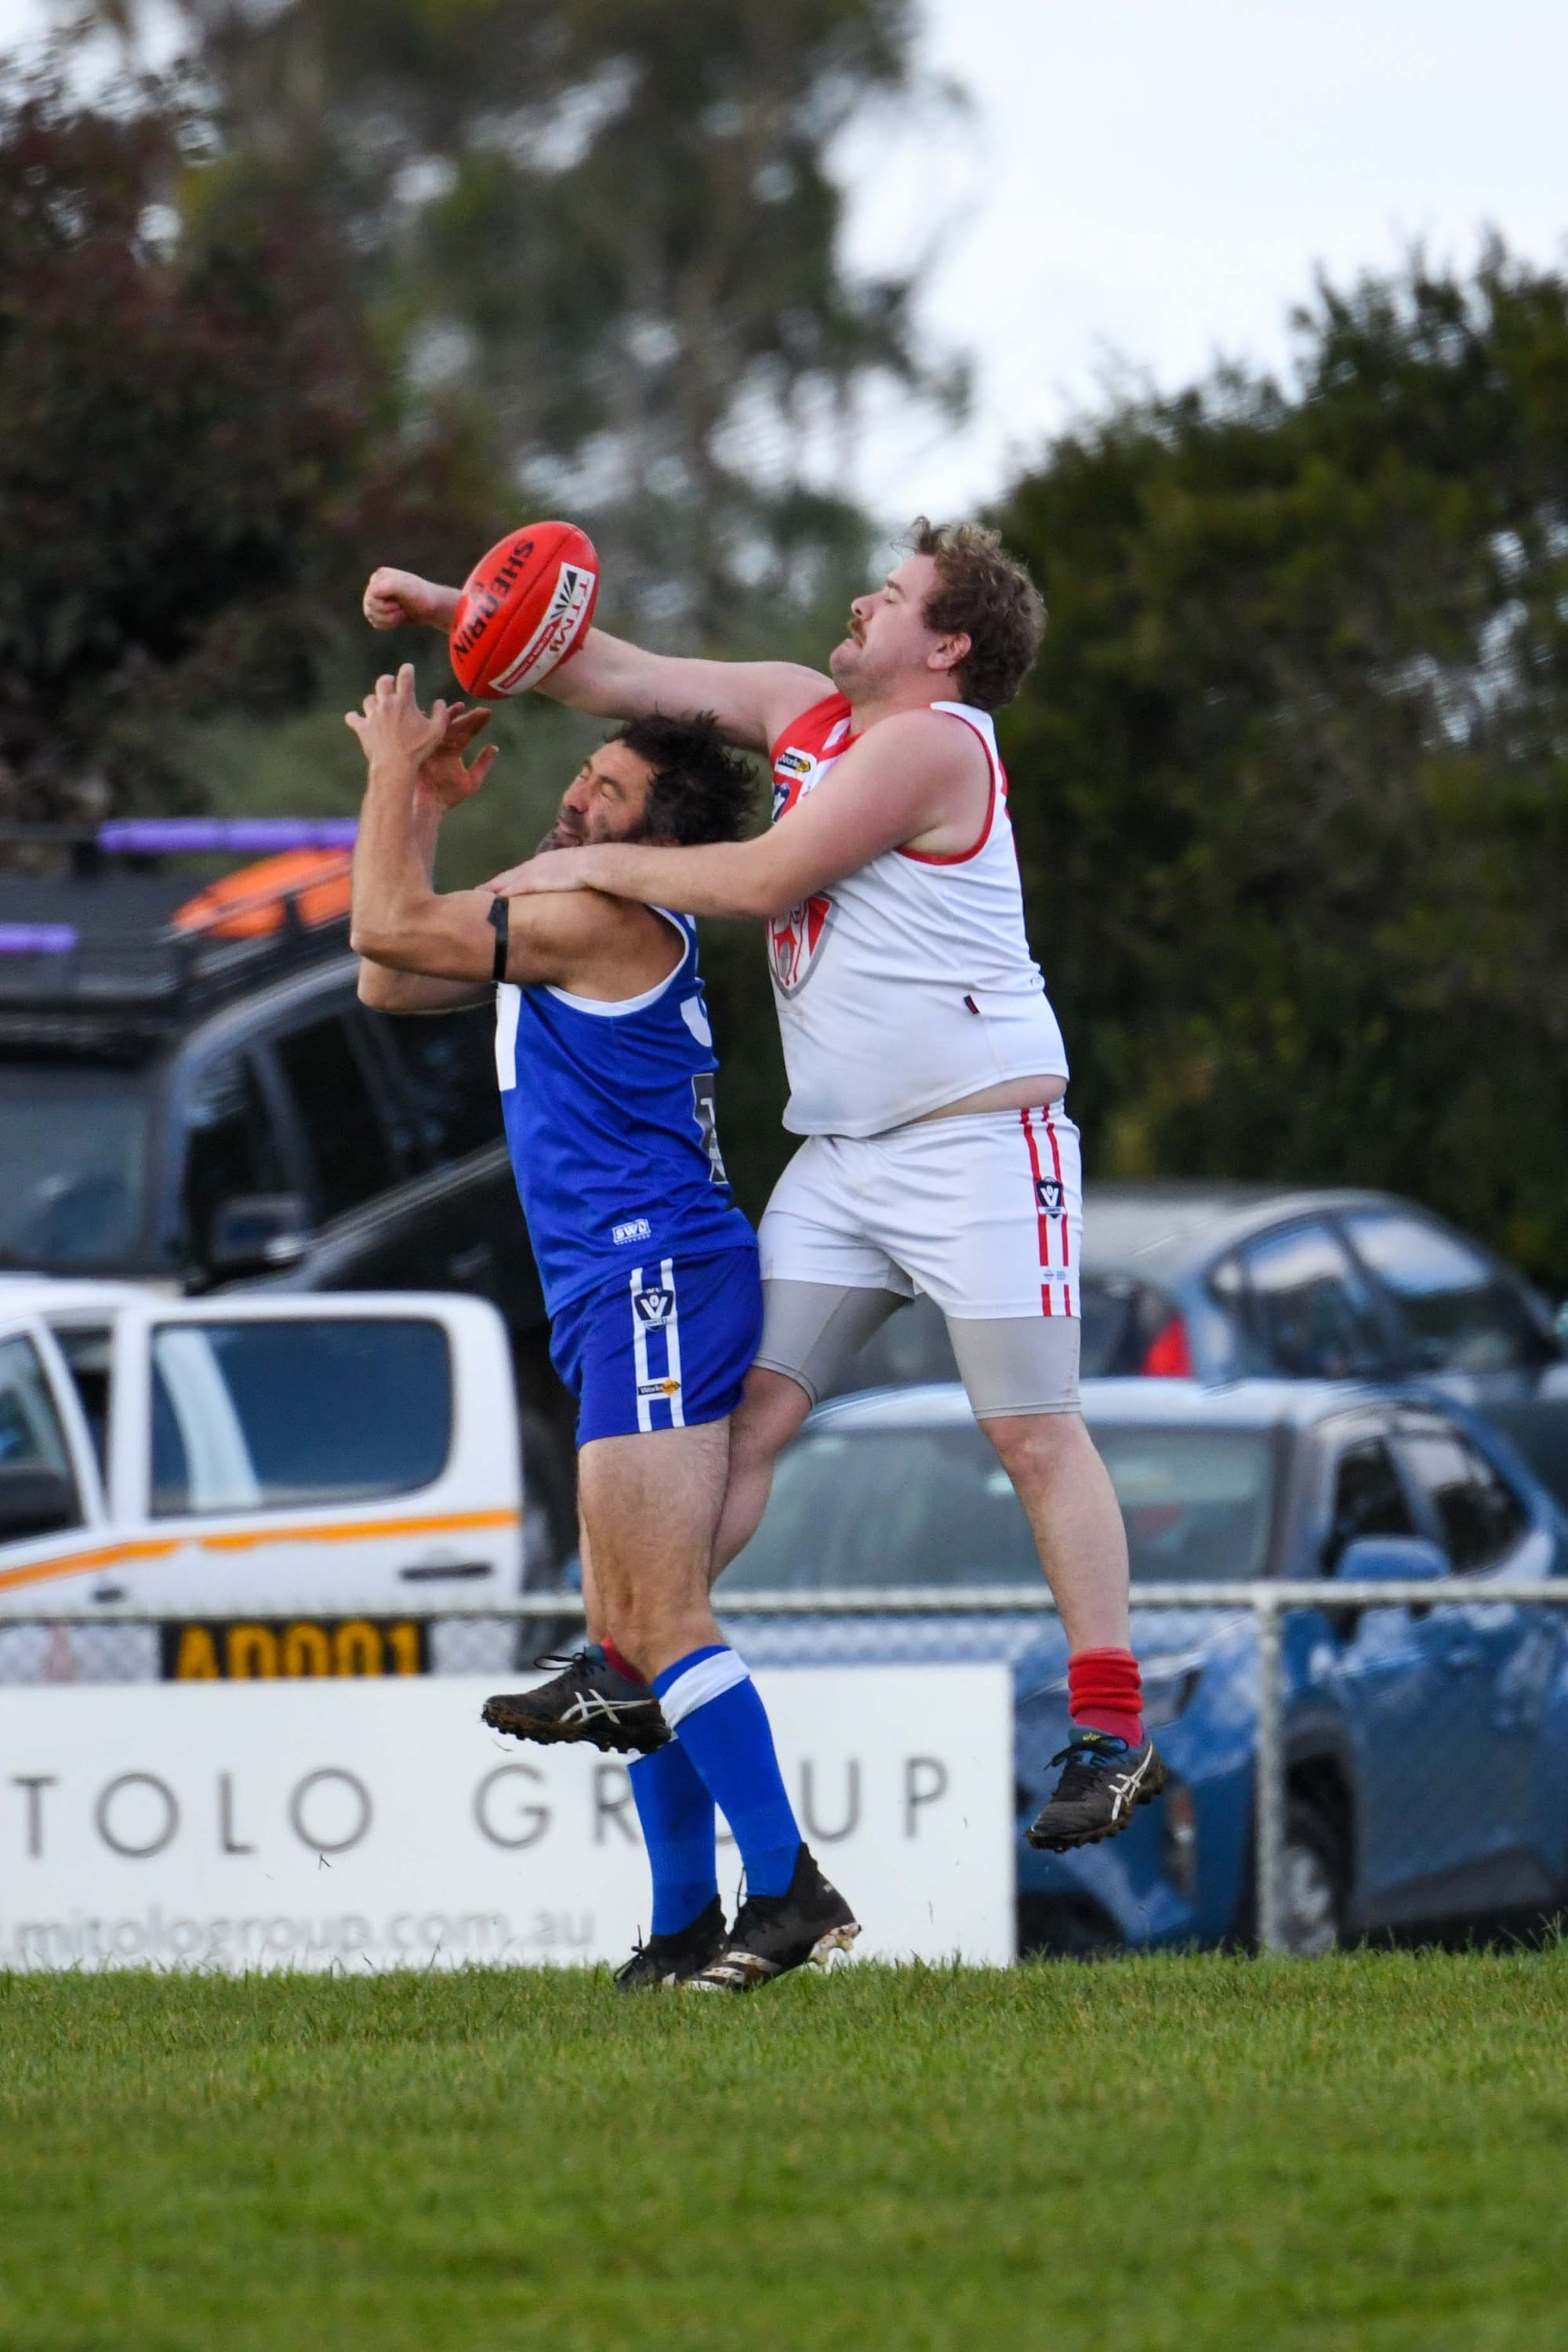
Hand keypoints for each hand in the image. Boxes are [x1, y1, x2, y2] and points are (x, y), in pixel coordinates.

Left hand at [346, 666, 451, 773]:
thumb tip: (440, 702)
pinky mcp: (362, 728)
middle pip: (382, 682)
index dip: (407, 670)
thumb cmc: (418, 749)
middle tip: (390, 683)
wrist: (395, 766)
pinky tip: (354, 718)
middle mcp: (386, 704)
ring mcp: (372, 715)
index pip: (405, 677)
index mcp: (404, 702)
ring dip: (374, 700)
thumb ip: (441, 713)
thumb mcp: (437, 731)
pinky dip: (353, 717)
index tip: (408, 668)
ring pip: (369, 699)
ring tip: (378, 705)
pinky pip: (352, 718)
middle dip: (387, 680)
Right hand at [363, 567, 445, 629]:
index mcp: (380, 576)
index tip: (400, 602)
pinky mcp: (381, 609)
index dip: (385, 605)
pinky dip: (386, 625)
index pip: (371, 597)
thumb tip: (372, 593)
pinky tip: (397, 620)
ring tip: (401, 614)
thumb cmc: (421, 596)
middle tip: (402, 609)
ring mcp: (378, 597)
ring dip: (387, 620)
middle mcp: (376, 585)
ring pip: (370, 615)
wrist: (434, 608)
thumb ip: (389, 586)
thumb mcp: (407, 588)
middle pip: (369, 607)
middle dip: (387, 613)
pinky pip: (374, 621)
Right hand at [416, 702, 496, 810]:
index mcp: (453, 751)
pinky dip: (427, 724)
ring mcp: (430, 745)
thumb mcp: (472, 780)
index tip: (488, 713)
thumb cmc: (449, 796)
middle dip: (466, 717)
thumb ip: (482, 763)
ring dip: (448, 716)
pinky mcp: (419, 749)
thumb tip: (494, 747)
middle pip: (455, 727)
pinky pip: (423, 734)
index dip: (477, 723)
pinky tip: (433, 713)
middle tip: (477, 709)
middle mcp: (442, 745)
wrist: (428, 806)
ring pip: (440, 727)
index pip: (467, 733)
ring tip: (459, 707)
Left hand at [484, 846, 603, 895]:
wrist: (596, 864)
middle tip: (477, 892)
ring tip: (476, 896)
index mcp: (545, 863)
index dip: (508, 881)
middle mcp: (535, 865)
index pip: (522, 873)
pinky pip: (512, 889)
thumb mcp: (578, 873)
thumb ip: (569, 879)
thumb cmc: (593, 868)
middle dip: (494, 884)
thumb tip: (569, 889)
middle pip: (509, 876)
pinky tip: (488, 901)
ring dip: (491, 889)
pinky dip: (500, 894)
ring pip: (506, 881)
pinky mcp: (533, 880)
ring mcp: (533, 872)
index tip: (496, 888)